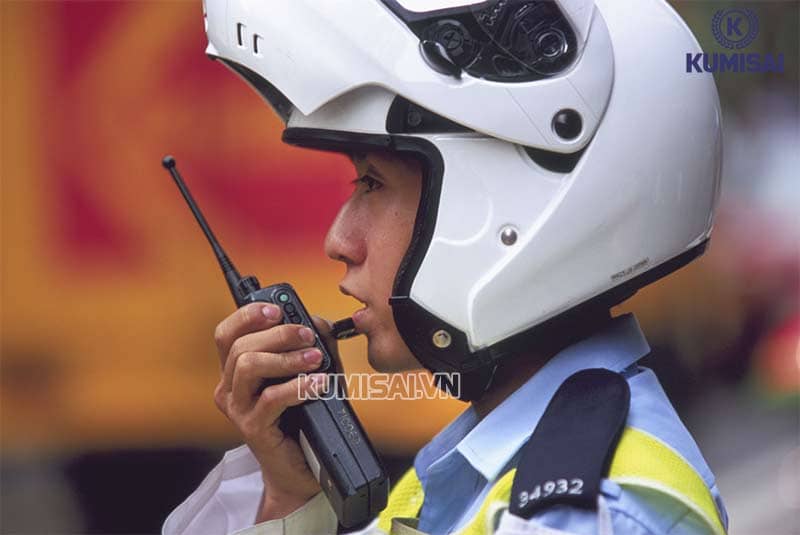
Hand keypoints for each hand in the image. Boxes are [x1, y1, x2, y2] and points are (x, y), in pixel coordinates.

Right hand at [212, 302, 331, 520]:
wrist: (304, 466)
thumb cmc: (306, 415)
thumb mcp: (312, 370)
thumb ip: (312, 344)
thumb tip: (316, 321)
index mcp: (236, 370)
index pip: (227, 334)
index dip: (248, 315)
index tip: (276, 309)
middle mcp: (230, 388)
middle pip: (240, 346)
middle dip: (278, 334)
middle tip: (308, 336)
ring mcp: (238, 409)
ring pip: (248, 366)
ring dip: (285, 357)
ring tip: (315, 359)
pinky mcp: (252, 428)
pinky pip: (271, 397)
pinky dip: (298, 386)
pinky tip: (318, 383)